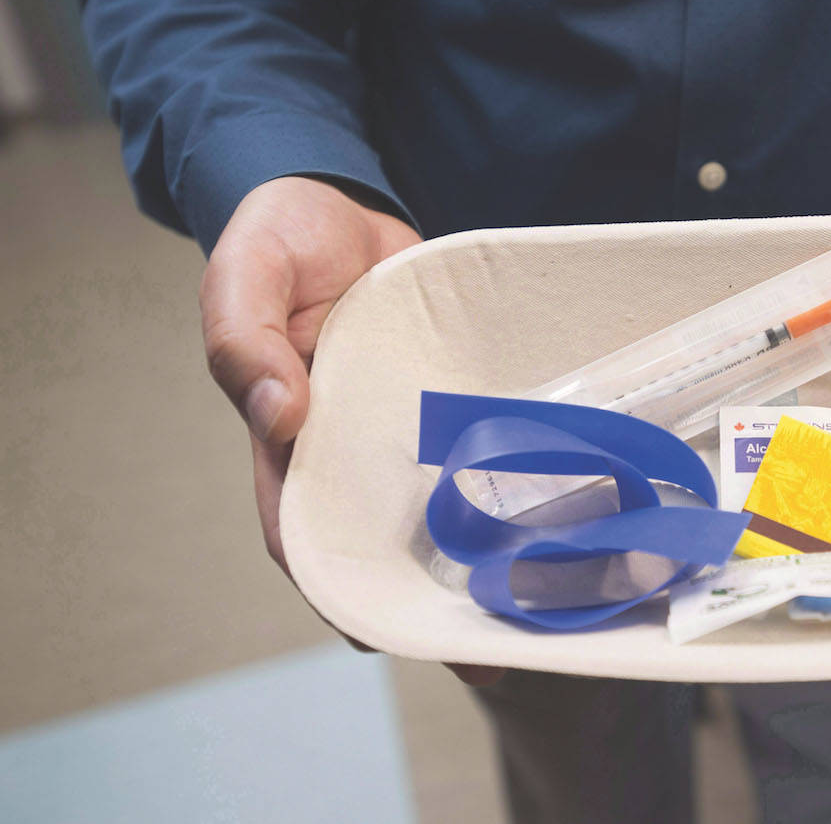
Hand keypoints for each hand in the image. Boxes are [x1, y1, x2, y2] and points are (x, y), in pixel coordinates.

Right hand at [200, 176, 504, 684]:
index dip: (343, 593)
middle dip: (430, 604)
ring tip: (542, 607)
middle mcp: (351, 451)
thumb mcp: (244, 276)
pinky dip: (513, 488)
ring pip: (442, 512)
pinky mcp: (450, 402)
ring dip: (482, 562)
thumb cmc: (280, 240)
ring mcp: (404, 431)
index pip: (307, 538)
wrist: (340, 203)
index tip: (388, 637)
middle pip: (385, 547)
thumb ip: (244, 341)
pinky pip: (481, 452)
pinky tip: (562, 518)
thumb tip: (280, 416)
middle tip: (493, 653)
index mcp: (288, 442)